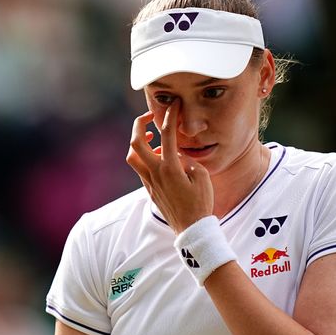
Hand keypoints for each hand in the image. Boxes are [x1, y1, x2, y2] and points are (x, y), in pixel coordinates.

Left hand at [126, 102, 213, 233]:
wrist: (192, 229)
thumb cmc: (201, 203)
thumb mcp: (202, 177)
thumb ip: (189, 162)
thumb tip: (178, 157)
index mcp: (170, 167)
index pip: (166, 134)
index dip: (170, 115)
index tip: (174, 105)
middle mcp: (155, 173)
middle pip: (136, 142)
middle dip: (139, 124)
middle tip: (149, 116)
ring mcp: (150, 182)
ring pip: (132, 157)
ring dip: (138, 143)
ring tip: (151, 138)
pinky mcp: (149, 190)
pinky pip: (140, 169)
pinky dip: (145, 158)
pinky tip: (158, 158)